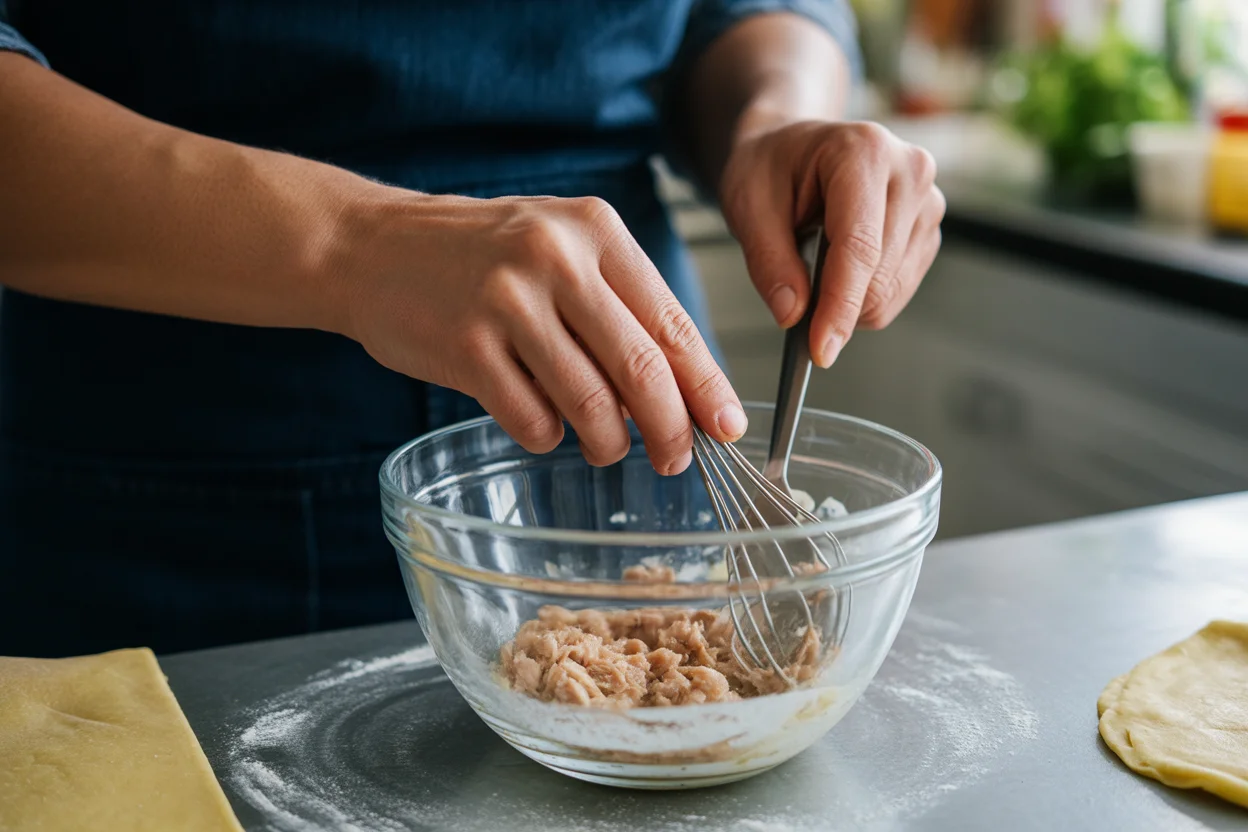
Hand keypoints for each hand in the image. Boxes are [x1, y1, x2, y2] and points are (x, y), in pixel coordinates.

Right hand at [336, 191, 745, 473]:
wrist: (372, 245)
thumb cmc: (479, 255)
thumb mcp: (558, 247)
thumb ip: (617, 305)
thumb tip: (679, 390)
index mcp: (595, 230)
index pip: (672, 322)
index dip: (706, 384)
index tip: (726, 425)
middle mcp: (556, 258)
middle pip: (641, 369)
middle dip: (671, 429)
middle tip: (677, 459)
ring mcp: (507, 301)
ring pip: (590, 403)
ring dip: (609, 443)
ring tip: (608, 449)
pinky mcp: (465, 346)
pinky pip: (532, 420)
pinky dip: (548, 439)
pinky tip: (544, 428)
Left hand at [718, 121, 944, 366]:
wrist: (793, 147)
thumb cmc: (770, 168)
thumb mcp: (747, 205)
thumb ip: (768, 261)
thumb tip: (793, 313)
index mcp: (863, 152)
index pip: (859, 248)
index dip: (839, 306)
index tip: (820, 350)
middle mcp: (910, 171)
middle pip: (879, 276)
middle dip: (833, 305)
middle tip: (792, 286)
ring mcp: (928, 201)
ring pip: (891, 291)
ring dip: (848, 301)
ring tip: (816, 259)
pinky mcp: (929, 229)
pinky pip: (899, 291)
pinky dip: (863, 297)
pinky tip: (839, 266)